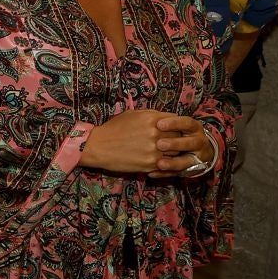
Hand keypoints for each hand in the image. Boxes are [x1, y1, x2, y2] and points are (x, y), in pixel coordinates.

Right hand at [81, 109, 208, 175]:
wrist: (98, 147)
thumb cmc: (114, 129)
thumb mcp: (133, 115)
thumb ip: (153, 116)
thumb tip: (168, 119)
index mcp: (152, 119)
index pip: (177, 121)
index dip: (178, 126)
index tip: (177, 130)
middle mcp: (156, 134)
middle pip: (179, 137)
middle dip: (178, 140)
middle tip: (177, 143)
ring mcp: (154, 150)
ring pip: (175, 152)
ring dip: (174, 153)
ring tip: (170, 153)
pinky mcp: (150, 164)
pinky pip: (166, 164)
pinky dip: (167, 163)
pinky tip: (162, 161)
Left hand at [146, 115, 214, 178]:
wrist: (195, 148)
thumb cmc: (176, 131)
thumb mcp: (172, 123)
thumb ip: (163, 120)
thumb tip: (149, 116)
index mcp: (194, 127)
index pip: (187, 123)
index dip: (174, 123)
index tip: (159, 124)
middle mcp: (198, 141)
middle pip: (190, 142)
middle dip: (175, 144)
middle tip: (159, 144)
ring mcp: (196, 157)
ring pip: (186, 161)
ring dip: (173, 163)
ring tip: (159, 163)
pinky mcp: (189, 169)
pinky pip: (178, 173)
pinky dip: (164, 174)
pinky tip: (151, 173)